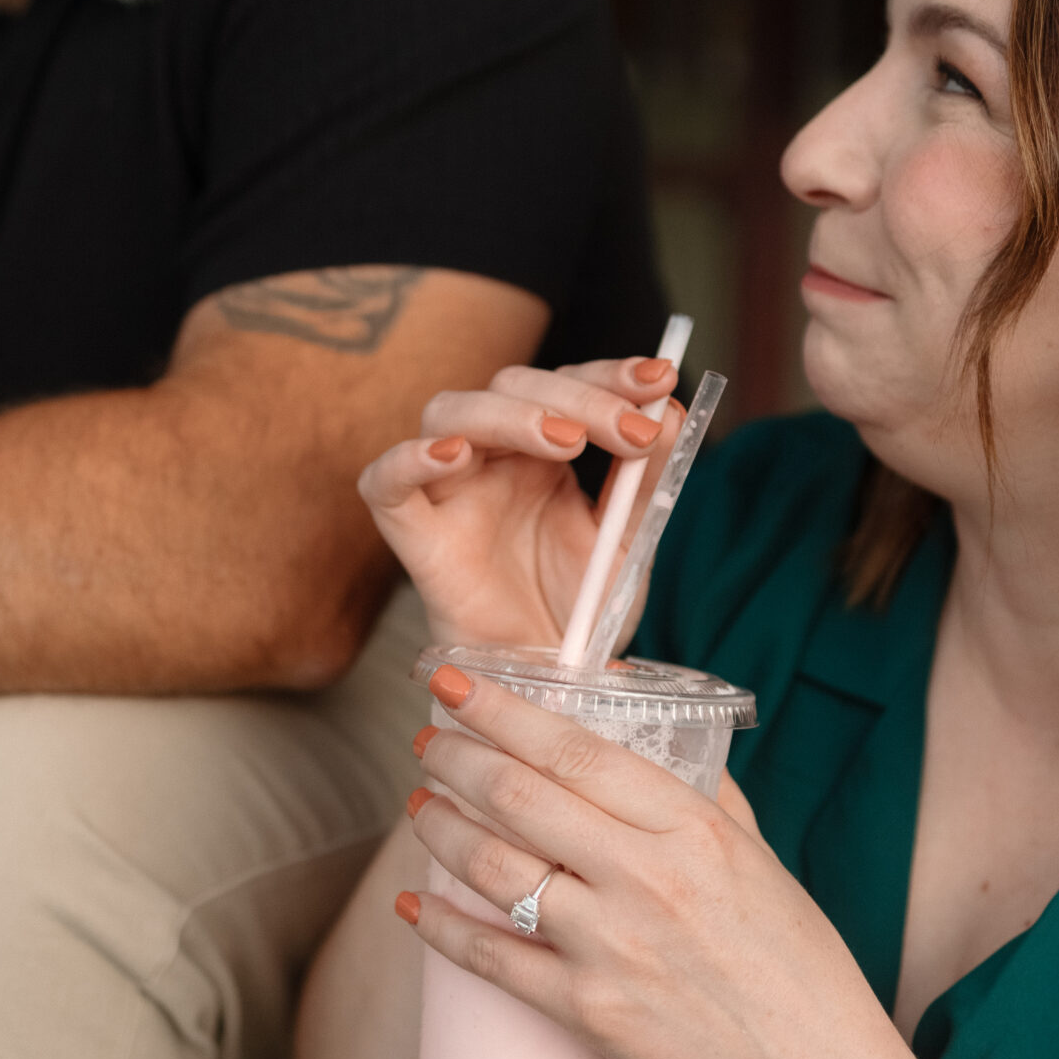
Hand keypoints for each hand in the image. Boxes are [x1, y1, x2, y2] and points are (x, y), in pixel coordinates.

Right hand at [358, 355, 684, 648]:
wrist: (551, 683)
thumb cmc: (579, 609)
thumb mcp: (629, 540)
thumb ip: (647, 477)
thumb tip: (673, 410)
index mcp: (542, 451)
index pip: (565, 384)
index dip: (608, 375)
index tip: (659, 378)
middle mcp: (491, 458)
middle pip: (511, 387)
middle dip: (577, 397)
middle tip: (633, 428)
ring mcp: (450, 491)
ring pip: (450, 413)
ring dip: (509, 414)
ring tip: (567, 439)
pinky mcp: (414, 535)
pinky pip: (385, 484)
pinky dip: (407, 460)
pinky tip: (451, 455)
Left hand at [400, 667, 906, 1058]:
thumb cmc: (795, 966)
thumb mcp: (759, 859)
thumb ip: (703, 796)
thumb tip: (654, 735)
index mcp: (693, 829)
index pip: (576, 751)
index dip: (501, 711)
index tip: (451, 682)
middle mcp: (649, 878)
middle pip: (520, 797)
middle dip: (456, 759)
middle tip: (427, 742)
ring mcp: (613, 946)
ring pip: (493, 867)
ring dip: (440, 829)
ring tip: (420, 807)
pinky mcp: (590, 1012)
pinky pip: (491, 959)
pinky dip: (440, 928)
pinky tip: (413, 906)